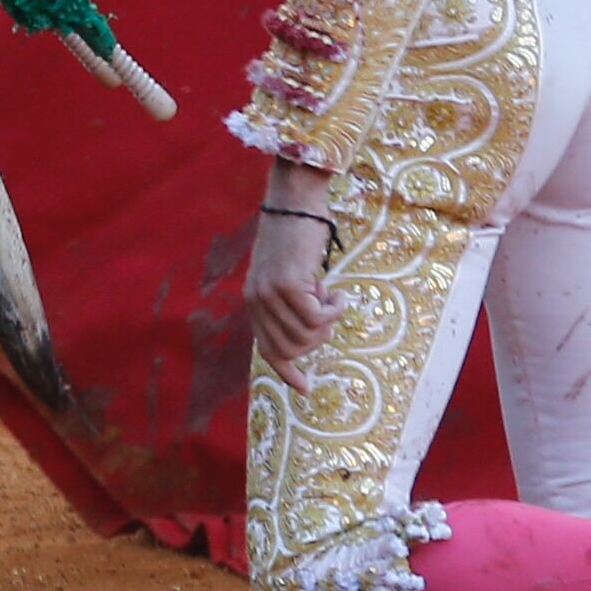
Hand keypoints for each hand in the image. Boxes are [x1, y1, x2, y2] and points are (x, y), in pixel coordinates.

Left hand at [245, 173, 345, 394]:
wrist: (294, 201)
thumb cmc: (296, 235)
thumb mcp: (285, 273)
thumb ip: (288, 303)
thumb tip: (307, 335)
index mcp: (253, 300)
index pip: (267, 349)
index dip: (286, 371)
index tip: (305, 389)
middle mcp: (257, 300)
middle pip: (293, 348)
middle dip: (318, 338)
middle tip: (326, 309)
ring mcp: (270, 294)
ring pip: (308, 336)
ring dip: (327, 321)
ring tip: (329, 294)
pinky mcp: (288, 285)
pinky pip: (319, 319)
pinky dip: (334, 310)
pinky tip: (336, 292)